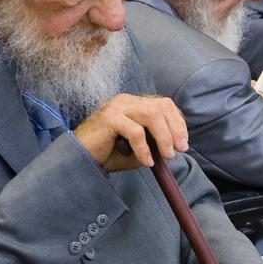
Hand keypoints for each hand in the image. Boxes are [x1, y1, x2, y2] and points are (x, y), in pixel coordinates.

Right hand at [74, 94, 188, 170]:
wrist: (80, 159)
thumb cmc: (108, 154)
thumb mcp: (138, 149)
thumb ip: (154, 143)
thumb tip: (174, 146)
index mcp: (134, 104)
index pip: (164, 104)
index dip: (178, 122)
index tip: (183, 143)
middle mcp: (126, 101)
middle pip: (161, 106)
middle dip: (176, 128)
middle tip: (180, 149)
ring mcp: (117, 107)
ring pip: (152, 115)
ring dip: (164, 137)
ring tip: (167, 155)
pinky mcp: (109, 118)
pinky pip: (135, 131)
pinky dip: (144, 148)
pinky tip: (146, 162)